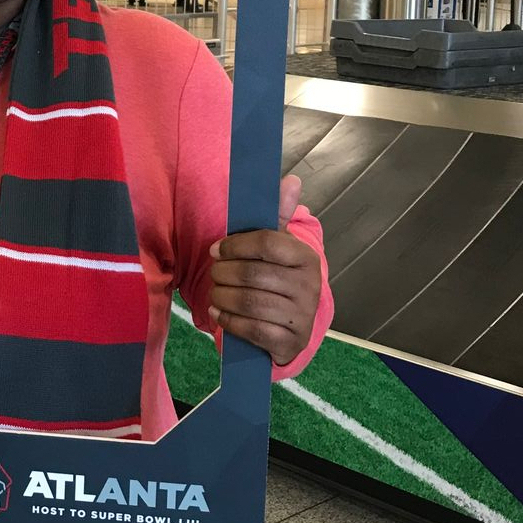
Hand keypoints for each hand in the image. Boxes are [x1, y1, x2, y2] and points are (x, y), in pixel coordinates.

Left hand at [208, 176, 320, 365]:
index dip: (235, 245)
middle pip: (253, 274)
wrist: (291, 329)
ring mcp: (302, 317)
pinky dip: (228, 321)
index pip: (267, 243)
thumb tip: (291, 180)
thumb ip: (278, 216)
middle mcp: (309, 287)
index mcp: (306, 258)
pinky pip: (252, 330)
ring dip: (222, 297)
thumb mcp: (278, 248)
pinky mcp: (290, 343)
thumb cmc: (278, 281)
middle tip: (213, 274)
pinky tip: (219, 314)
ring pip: (249, 302)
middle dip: (223, 274)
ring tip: (215, 293)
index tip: (216, 250)